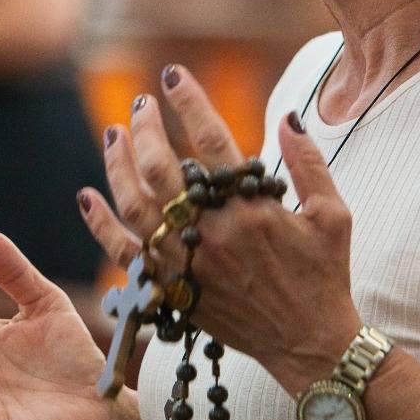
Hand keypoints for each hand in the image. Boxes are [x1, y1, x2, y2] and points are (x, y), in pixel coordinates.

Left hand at [76, 67, 362, 395]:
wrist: (310, 344)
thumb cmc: (325, 276)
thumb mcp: (332, 215)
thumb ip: (307, 162)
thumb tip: (287, 115)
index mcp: (252, 208)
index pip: (212, 139)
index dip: (190, 102)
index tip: (173, 75)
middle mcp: (213, 232)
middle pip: (162, 168)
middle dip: (146, 129)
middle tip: (142, 105)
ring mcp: (187, 262)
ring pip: (136, 204)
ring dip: (118, 165)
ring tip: (113, 134)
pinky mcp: (172, 289)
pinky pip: (125, 254)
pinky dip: (101, 224)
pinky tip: (87, 196)